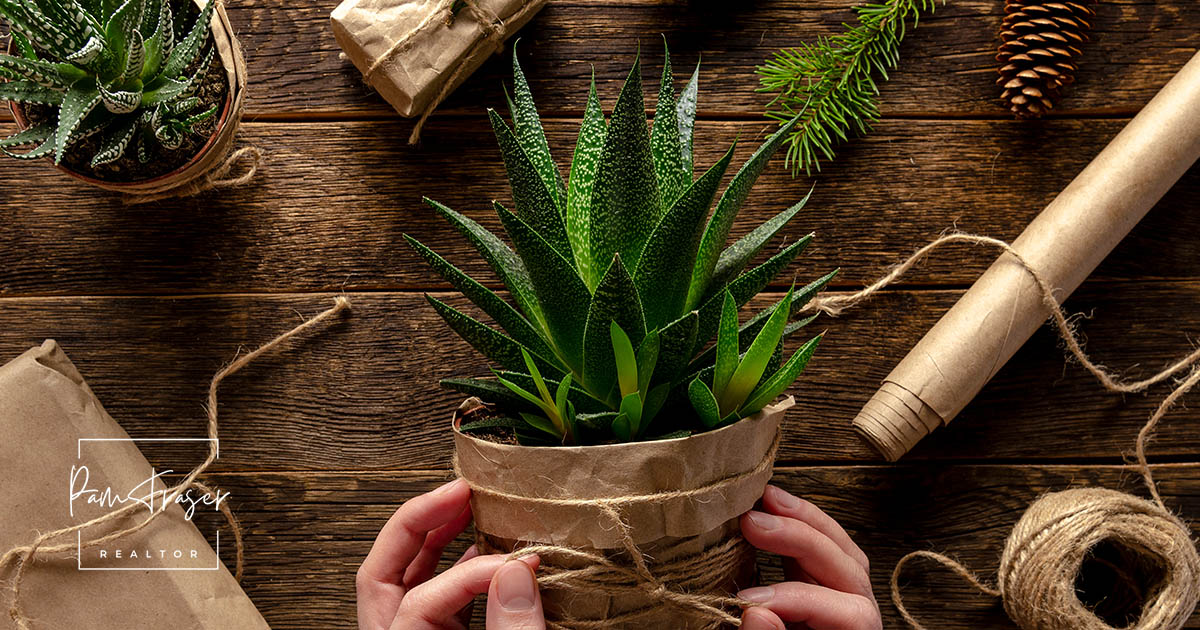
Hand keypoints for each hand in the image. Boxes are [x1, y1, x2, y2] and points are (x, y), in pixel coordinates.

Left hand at [356, 478, 546, 629]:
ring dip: (437, 538)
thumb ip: (509, 628)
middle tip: (457, 492)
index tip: (512, 563)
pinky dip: (459, 568)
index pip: (418, 602)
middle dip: (419, 523)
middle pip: (384, 571)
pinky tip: (485, 550)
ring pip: (409, 580)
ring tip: (467, 507)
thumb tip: (516, 570)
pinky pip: (439, 598)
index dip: (466, 574)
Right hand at [738, 485, 881, 629]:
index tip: (750, 600)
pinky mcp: (821, 585)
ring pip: (839, 547)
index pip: (849, 611)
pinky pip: (819, 548)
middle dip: (801, 538)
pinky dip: (798, 524)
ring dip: (802, 519)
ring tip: (767, 497)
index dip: (799, 599)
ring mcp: (845, 595)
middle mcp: (864, 614)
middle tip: (753, 522)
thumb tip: (755, 613)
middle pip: (849, 565)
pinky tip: (771, 508)